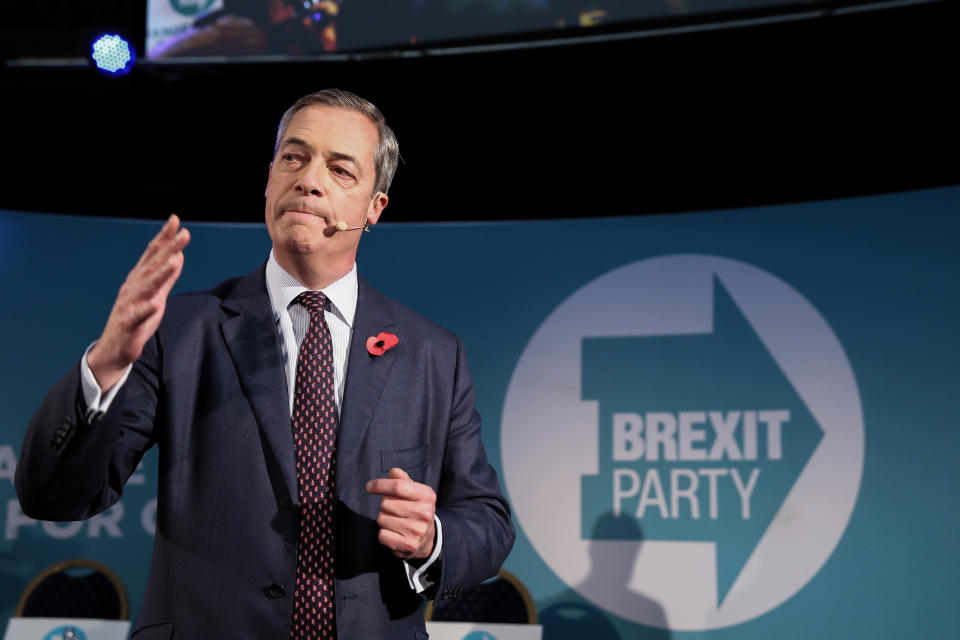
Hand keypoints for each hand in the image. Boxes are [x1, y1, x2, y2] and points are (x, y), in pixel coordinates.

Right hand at [88, 214, 189, 391]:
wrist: (114, 347)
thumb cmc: (137, 318)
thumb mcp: (156, 295)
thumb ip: (167, 277)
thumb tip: (178, 256)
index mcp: (140, 278)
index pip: (153, 253)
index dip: (164, 236)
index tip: (176, 220)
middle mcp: (134, 287)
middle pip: (153, 265)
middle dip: (168, 248)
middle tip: (184, 233)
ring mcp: (130, 304)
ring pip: (146, 287)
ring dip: (160, 273)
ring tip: (173, 260)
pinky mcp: (129, 324)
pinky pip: (138, 316)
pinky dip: (146, 310)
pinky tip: (155, 304)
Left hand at [366, 468, 436, 559]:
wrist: (427, 539)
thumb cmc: (416, 510)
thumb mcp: (414, 492)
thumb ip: (402, 480)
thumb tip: (394, 471)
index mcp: (427, 496)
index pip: (397, 486)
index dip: (380, 485)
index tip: (369, 486)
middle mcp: (425, 513)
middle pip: (386, 503)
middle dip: (385, 505)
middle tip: (394, 510)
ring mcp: (418, 530)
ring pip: (382, 519)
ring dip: (384, 520)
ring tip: (396, 522)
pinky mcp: (410, 545)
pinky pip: (382, 535)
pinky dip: (384, 534)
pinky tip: (395, 533)